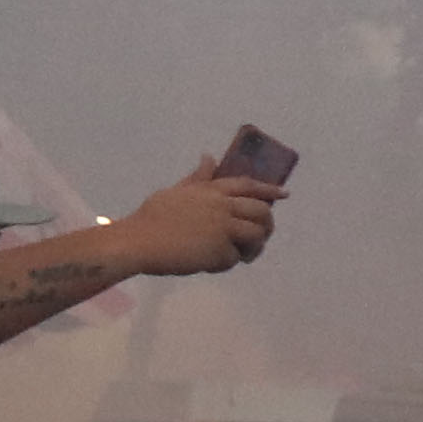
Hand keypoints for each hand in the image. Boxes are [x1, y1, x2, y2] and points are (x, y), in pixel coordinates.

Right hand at [117, 160, 280, 276]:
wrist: (137, 241)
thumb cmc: (151, 217)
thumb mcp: (176, 191)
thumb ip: (198, 178)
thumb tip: (208, 156)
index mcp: (211, 191)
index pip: (248, 185)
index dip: (269, 189)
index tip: (285, 194)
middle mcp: (222, 206)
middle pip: (261, 212)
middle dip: (266, 226)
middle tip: (258, 239)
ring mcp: (222, 228)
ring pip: (256, 235)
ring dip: (252, 248)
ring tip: (240, 256)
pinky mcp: (219, 250)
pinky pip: (234, 259)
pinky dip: (225, 264)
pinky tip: (210, 264)